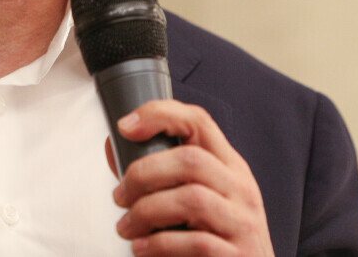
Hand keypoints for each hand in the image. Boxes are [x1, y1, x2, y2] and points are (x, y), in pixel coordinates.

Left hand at [107, 100, 274, 256]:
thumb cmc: (216, 238)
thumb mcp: (195, 200)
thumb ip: (157, 176)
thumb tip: (114, 146)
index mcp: (228, 166)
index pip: (199, 121)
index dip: (160, 114)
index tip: (125, 126)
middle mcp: (240, 188)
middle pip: (191, 160)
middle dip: (143, 174)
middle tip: (120, 196)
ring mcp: (242, 222)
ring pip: (192, 199)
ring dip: (147, 212)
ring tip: (127, 227)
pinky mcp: (237, 255)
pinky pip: (197, 242)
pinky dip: (160, 244)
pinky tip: (143, 248)